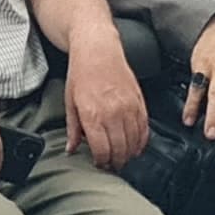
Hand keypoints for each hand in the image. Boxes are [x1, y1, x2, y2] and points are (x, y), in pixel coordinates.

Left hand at [64, 38, 149, 170]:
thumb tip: (71, 149)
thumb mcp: (70, 102)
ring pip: (134, 142)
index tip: (99, 164)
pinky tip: (135, 146)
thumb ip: (73, 129)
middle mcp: (112, 113)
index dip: (101, 162)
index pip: (102, 150)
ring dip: (128, 154)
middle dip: (115, 162)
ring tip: (122, 157)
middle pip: (119, 150)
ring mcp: (128, 107)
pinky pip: (144, 129)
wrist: (98, 50)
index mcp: (92, 115)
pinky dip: (141, 141)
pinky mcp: (139, 102)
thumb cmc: (81, 73)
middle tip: (111, 165)